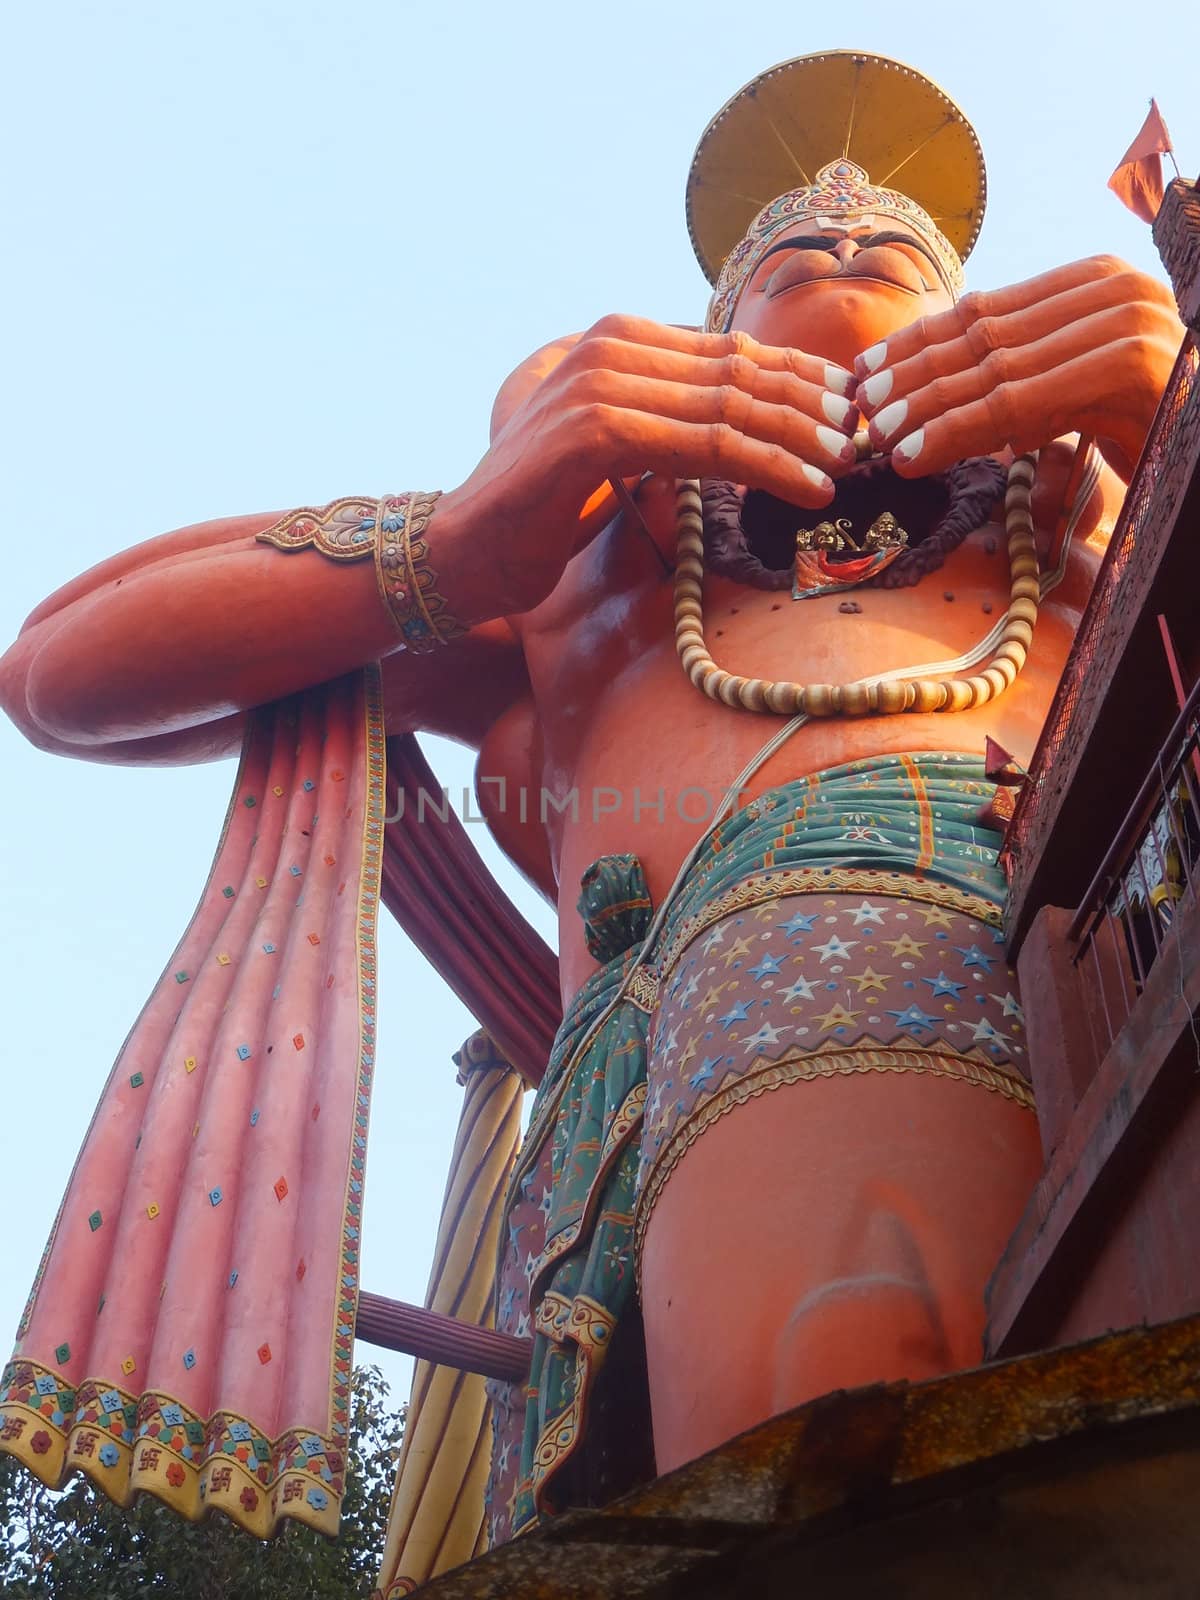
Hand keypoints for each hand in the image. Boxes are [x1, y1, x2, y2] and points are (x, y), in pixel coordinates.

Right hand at [439, 315, 859, 615]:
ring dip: (802, 436)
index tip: (852, 410)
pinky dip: (766, 467)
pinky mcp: (596, 431)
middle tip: (866, 436)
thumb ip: (669, 422)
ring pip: (730, 406)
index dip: (799, 379)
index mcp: (620, 341)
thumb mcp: (616, 453)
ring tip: (848, 463)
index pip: (730, 352)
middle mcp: (612, 346)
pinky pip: (706, 446)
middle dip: (812, 404)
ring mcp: (601, 383)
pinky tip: (808, 488)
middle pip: (739, 371)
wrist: (460, 550)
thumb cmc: (540, 511)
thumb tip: (740, 427)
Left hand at [851, 257, 1181, 480]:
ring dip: (923, 406)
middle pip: (983, 334)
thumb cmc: (1157, 430)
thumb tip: (948, 392)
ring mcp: (1122, 325)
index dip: (920, 341)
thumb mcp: (1085, 395)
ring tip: (878, 435)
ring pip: (993, 368)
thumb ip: (1029, 379)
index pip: (988, 309)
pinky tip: (915, 453)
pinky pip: (1017, 404)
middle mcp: (1112, 291)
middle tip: (860, 407)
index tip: (867, 371)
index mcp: (1098, 284)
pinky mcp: (1126, 370)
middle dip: (912, 373)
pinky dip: (957, 431)